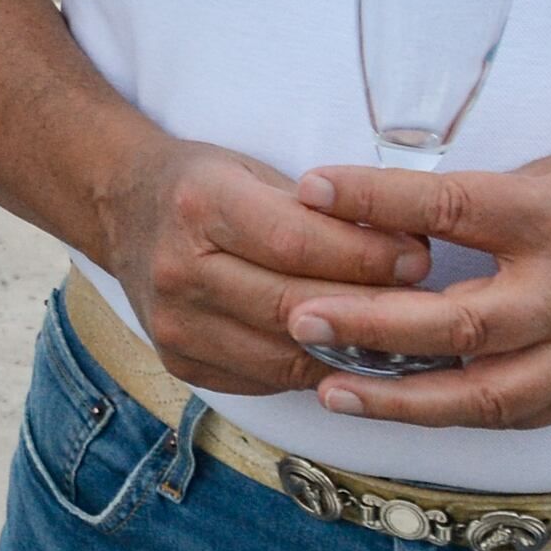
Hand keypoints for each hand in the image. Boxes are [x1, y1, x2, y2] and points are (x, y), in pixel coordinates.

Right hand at [91, 130, 432, 400]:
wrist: (122, 209)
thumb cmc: (203, 184)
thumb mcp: (254, 170)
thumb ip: (321, 212)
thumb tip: (408, 248)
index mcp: (199, 205)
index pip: (296, 242)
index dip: (365, 255)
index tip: (418, 257)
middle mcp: (178, 270)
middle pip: (294, 306)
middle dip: (372, 309)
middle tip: (429, 307)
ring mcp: (174, 325)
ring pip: (284, 356)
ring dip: (352, 353)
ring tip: (404, 338)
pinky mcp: (181, 362)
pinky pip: (266, 379)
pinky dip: (315, 372)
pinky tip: (352, 357)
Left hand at [276, 141, 550, 430]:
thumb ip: (486, 202)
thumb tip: (390, 218)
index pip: (452, 206)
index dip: (376, 198)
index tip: (310, 187)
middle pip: (458, 320)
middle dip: (371, 324)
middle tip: (301, 316)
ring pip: (481, 392)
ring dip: (398, 395)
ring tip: (329, 386)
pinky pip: (511, 414)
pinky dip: (448, 413)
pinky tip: (396, 406)